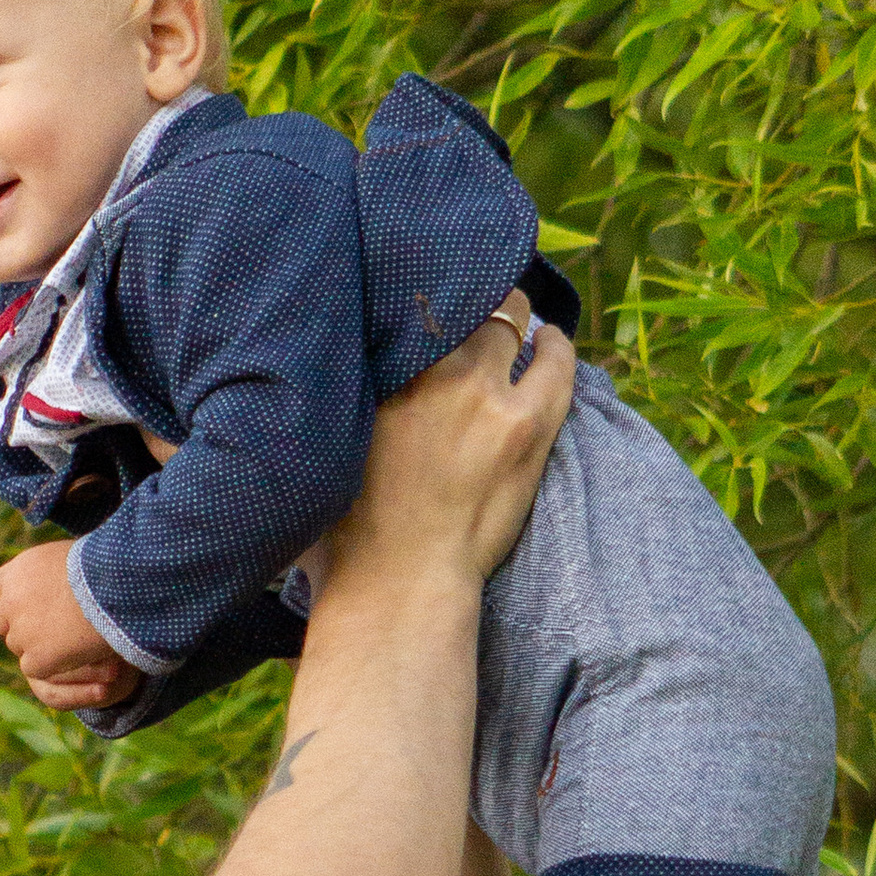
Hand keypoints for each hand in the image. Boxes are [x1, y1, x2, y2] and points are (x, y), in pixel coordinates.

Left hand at [0, 541, 142, 713]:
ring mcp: (21, 633)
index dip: (14, 601)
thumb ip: (47, 571)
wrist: (117, 590)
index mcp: (16, 572)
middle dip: (21, 626)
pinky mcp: (35, 660)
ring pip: (20, 646)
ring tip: (72, 638)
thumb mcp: (66, 555)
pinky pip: (35, 668)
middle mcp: (10, 602)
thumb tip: (48, 576)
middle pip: (3, 621)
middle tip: (50, 630)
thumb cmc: (103, 568)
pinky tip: (76, 653)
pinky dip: (53, 665)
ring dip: (40, 645)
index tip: (30, 607)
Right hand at [315, 296, 573, 616]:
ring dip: (510, 316)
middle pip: (459, 300)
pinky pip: (554, 362)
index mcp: (376, 369)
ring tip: (513, 321)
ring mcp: (483, 392)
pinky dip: (552, 345)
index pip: (403, 300)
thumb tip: (325, 383)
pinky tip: (549, 341)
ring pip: (509, 319)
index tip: (419, 295)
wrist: (396, 584)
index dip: (416, 291)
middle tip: (467, 307)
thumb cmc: (343, 532)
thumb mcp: (321, 449)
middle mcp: (431, 366)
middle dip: (463, 299)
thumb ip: (332, 402)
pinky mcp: (528, 424)